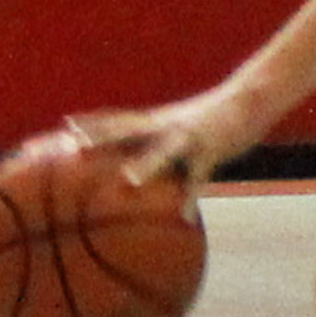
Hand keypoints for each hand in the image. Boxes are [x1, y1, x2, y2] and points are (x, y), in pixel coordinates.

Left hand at [67, 95, 254, 188]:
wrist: (250, 98)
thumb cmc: (215, 118)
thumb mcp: (185, 127)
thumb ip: (163, 143)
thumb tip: (143, 165)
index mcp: (159, 120)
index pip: (119, 118)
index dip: (93, 121)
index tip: (65, 124)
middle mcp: (168, 126)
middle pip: (129, 130)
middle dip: (103, 136)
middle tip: (75, 143)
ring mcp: (189, 137)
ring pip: (165, 152)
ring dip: (147, 165)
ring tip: (128, 180)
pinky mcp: (212, 150)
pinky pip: (199, 179)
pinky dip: (190, 198)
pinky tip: (183, 218)